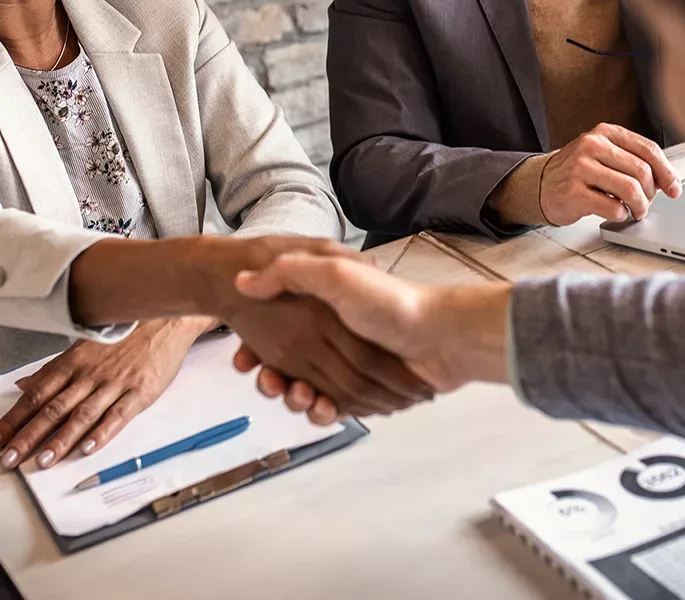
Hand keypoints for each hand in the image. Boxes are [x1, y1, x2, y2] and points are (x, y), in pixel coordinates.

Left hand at [0, 318, 205, 469]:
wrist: (164, 319)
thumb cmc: (123, 334)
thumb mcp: (84, 347)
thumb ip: (53, 369)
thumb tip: (23, 385)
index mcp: (72, 364)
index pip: (35, 396)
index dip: (13, 419)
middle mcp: (88, 374)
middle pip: (52, 409)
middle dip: (27, 436)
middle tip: (8, 459)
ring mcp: (113, 384)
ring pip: (81, 415)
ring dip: (60, 440)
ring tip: (43, 461)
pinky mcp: (138, 392)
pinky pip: (117, 415)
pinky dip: (102, 433)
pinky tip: (88, 448)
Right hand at [231, 255, 510, 423]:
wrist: (440, 335)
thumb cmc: (388, 300)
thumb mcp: (335, 271)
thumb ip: (290, 272)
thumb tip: (244, 279)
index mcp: (323, 314)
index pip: (278, 334)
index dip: (256, 350)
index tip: (244, 361)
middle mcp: (335, 341)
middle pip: (290, 367)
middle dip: (274, 380)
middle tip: (270, 384)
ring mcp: (350, 369)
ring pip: (309, 392)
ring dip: (297, 399)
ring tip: (297, 397)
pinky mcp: (366, 394)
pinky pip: (335, 409)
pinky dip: (324, 413)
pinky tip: (321, 409)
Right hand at [540, 123, 681, 224]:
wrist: (540, 185)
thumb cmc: (579, 173)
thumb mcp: (604, 155)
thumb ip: (633, 161)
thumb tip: (669, 182)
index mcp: (604, 132)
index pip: (648, 149)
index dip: (667, 172)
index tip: (674, 189)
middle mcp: (592, 145)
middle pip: (642, 171)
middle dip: (652, 193)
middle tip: (647, 203)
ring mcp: (580, 167)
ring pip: (630, 189)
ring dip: (640, 207)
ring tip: (636, 212)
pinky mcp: (573, 191)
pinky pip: (613, 207)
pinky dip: (621, 215)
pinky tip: (616, 213)